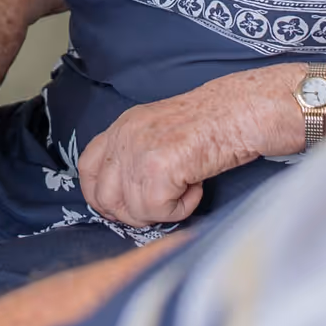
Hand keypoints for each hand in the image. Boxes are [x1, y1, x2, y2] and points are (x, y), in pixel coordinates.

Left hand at [77, 87, 257, 227]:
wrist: (238, 112)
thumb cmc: (210, 123)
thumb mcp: (159, 129)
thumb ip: (136, 153)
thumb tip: (126, 195)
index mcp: (122, 126)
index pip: (87, 167)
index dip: (99, 195)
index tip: (120, 207)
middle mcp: (123, 137)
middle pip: (104, 198)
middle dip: (133, 213)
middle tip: (162, 204)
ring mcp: (138, 153)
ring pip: (132, 211)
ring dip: (160, 211)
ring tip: (185, 190)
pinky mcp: (158, 170)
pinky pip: (159, 213)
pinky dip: (181, 209)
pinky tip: (195, 188)